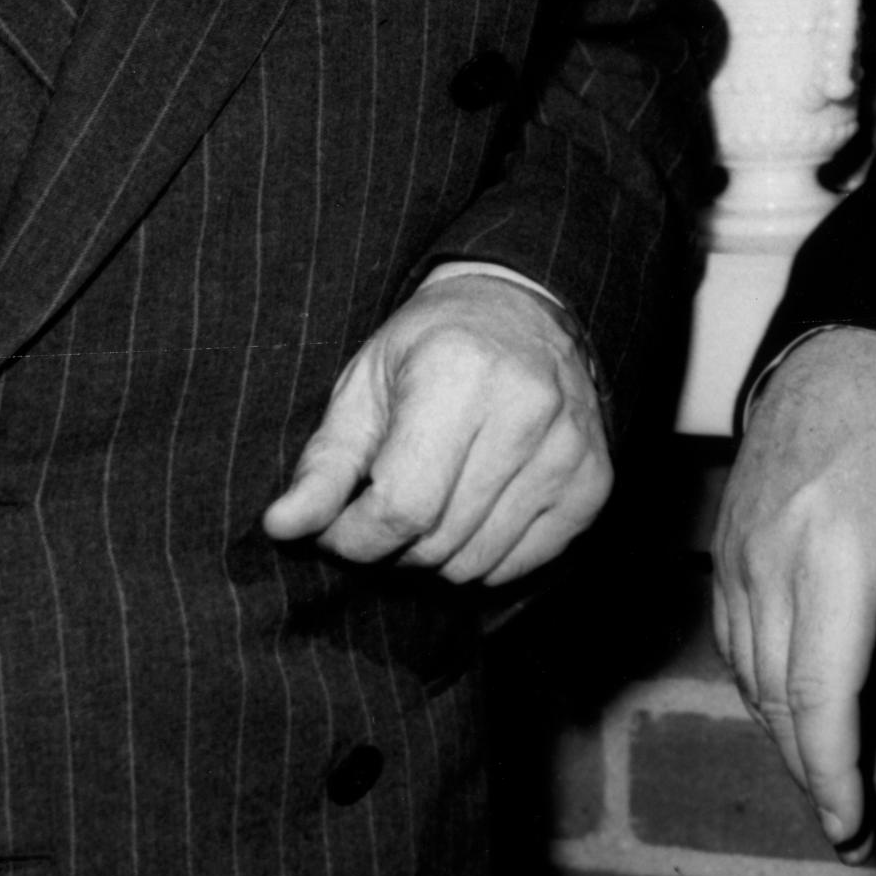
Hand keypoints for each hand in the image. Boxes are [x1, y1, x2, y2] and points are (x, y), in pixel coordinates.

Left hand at [262, 271, 611, 585]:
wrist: (526, 311)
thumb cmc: (432, 346)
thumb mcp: (365, 384)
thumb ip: (325, 462)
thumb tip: (281, 527)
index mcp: (459, 373)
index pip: (401, 505)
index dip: (354, 537)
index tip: (337, 529)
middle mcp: (526, 409)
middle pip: (438, 540)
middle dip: (390, 547)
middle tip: (380, 513)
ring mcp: (569, 449)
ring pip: (477, 563)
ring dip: (434, 557)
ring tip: (426, 508)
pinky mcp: (594, 482)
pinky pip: (522, 564)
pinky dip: (484, 557)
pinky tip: (471, 511)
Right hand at [710, 328, 875, 851]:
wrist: (841, 353)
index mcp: (835, 558)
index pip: (818, 696)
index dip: (831, 772)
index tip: (851, 821)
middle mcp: (771, 564)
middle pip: (778, 700)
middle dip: (815, 770)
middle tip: (859, 818)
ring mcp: (737, 558)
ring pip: (751, 679)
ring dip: (795, 734)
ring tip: (853, 765)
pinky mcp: (725, 553)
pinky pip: (736, 643)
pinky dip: (768, 689)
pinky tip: (809, 704)